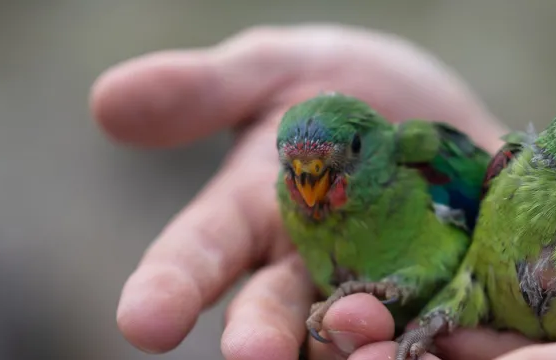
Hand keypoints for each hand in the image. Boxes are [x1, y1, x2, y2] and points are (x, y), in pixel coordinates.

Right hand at [91, 24, 512, 359]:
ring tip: (361, 341)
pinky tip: (442, 345)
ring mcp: (378, 290)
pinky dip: (439, 345)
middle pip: (273, 316)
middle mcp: (306, 271)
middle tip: (251, 355)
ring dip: (350, 348)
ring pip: (351, 340)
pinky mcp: (448, 296)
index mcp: (250, 218)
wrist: (443, 115)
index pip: (197, 254)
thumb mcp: (278, 71)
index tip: (143, 319)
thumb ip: (205, 90)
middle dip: (260, 337)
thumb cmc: (344, 92)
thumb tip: (107, 101)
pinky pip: (440, 333)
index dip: (169, 286)